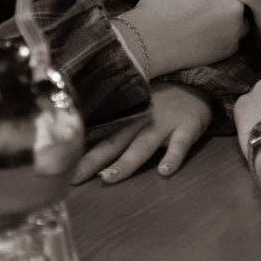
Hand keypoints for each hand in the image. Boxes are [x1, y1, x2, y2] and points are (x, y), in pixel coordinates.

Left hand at [71, 84, 214, 183]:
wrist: (199, 82)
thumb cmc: (164, 100)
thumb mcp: (139, 105)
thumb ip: (119, 123)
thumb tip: (86, 142)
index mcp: (128, 118)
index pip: (100, 137)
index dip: (81, 154)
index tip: (62, 170)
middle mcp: (141, 120)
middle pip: (114, 143)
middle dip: (94, 161)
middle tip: (75, 178)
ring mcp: (165, 123)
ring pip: (142, 145)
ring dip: (126, 162)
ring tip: (110, 178)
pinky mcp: (188, 127)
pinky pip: (180, 144)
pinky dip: (173, 157)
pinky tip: (165, 172)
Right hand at [119, 0, 247, 76]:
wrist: (149, 44)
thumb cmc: (155, 9)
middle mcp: (233, 2)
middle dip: (224, 1)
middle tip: (201, 8)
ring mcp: (234, 26)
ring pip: (239, 20)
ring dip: (226, 20)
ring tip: (202, 23)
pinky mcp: (231, 47)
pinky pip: (233, 39)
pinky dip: (222, 38)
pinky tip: (204, 37)